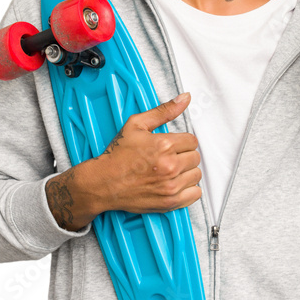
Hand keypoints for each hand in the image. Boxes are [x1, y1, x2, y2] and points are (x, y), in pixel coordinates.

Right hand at [93, 93, 202, 214]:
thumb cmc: (118, 155)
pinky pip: (195, 194)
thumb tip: (185, 98)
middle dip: (184, 155)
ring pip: (196, 174)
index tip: (172, 146)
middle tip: (169, 157)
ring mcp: (171, 186)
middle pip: (195, 157)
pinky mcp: (170, 202)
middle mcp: (170, 166)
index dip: (182, 142)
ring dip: (186, 172)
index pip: (192, 141)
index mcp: (164, 145)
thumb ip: (164, 110)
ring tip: (170, 170)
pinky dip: (188, 189)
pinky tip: (175, 183)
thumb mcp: (137, 124)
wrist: (103, 182)